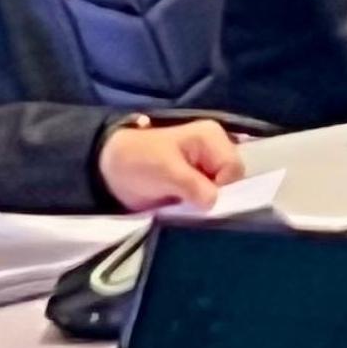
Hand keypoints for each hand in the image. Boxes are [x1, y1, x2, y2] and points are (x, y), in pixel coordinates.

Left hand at [98, 115, 243, 211]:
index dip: (222, 187)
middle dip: (215, 196)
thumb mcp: (166, 172)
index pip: (235, 168)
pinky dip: (201, 207)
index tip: (198, 199)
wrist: (112, 169)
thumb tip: (214, 203)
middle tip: (190, 205)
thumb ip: (193, 185)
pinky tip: (186, 210)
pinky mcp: (198, 182)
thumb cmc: (139, 161)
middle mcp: (215, 149)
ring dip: (207, 204)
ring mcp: (207, 166)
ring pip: (223, 191)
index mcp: (212, 137)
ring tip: (185, 208)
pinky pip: (211, 198)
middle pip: (233, 180)